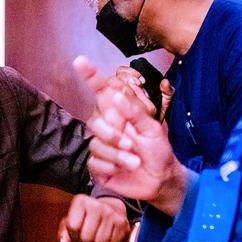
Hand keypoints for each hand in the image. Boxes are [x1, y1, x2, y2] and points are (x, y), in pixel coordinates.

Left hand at [57, 195, 130, 241]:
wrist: (111, 207)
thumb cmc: (86, 216)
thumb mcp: (72, 219)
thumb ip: (64, 232)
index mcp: (81, 201)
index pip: (73, 227)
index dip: (73, 233)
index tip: (77, 228)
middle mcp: (97, 205)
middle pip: (86, 237)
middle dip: (85, 240)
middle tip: (87, 233)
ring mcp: (111, 213)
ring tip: (97, 233)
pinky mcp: (122, 223)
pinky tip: (107, 233)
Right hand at [74, 57, 186, 214]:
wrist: (161, 180)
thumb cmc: (158, 151)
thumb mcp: (153, 129)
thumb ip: (134, 112)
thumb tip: (115, 96)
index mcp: (119, 114)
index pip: (101, 92)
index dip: (90, 76)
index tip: (80, 61)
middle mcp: (107, 128)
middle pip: (94, 122)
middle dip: (111, 135)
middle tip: (130, 144)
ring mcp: (101, 147)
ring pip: (95, 145)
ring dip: (116, 155)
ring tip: (135, 162)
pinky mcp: (98, 166)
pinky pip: (94, 162)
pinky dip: (110, 167)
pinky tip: (122, 170)